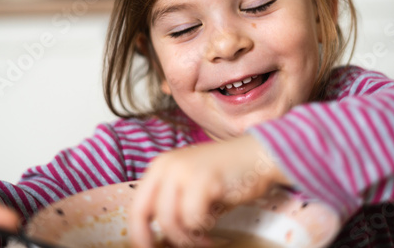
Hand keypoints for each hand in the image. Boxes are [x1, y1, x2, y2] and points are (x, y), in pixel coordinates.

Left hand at [128, 135, 290, 247]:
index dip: (139, 235)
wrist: (257, 155)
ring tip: (204, 239)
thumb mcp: (190, 184)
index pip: (136, 207)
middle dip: (166, 239)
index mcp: (160, 166)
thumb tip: (159, 238)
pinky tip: (214, 225)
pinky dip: (204, 228)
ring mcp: (185, 171)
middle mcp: (167, 166)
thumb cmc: (225, 175)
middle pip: (149, 216)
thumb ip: (172, 204)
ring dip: (188, 238)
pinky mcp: (204, 179)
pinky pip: (193, 219)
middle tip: (184, 247)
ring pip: (170, 221)